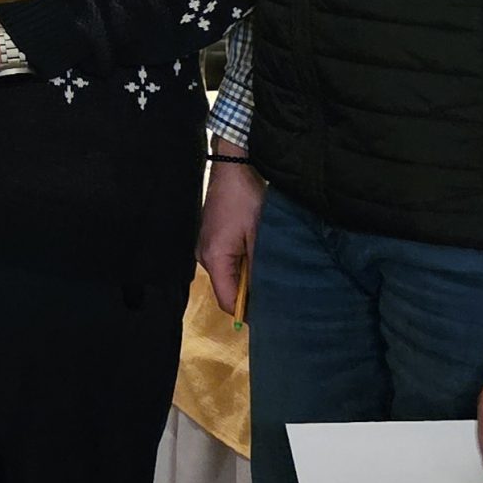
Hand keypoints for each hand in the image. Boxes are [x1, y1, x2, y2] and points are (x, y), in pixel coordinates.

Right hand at [198, 158, 264, 316]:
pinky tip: (259, 256)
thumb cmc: (246, 200)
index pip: (226, 300)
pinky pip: (225, 261)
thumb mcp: (260, 235)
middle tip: (278, 294)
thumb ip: (260, 268)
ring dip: (247, 277)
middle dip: (249, 295)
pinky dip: (242, 264)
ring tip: (272, 274)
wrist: (233, 166)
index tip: (272, 316)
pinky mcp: (210, 236)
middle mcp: (203, 256)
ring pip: (227, 274)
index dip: (247, 312)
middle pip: (226, 289)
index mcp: (214, 258)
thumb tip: (265, 296)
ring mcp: (204, 245)